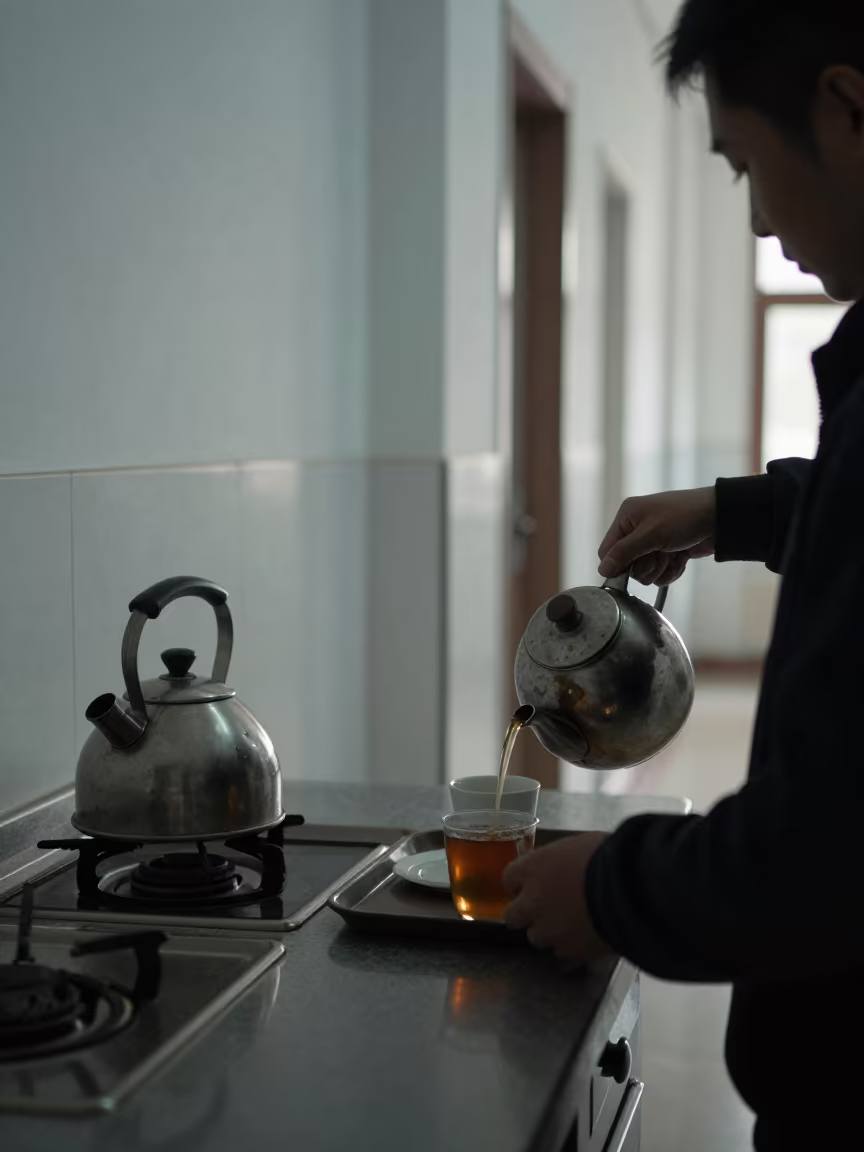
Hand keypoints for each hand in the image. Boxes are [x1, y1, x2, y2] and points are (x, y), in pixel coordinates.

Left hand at [503, 833, 611, 962]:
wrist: (630, 889)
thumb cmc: (607, 857)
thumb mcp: (577, 846)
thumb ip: (559, 862)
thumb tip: (561, 868)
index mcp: (532, 868)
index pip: (509, 878)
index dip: (523, 883)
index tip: (535, 884)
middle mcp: (532, 901)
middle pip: (513, 915)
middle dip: (527, 913)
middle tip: (548, 909)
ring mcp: (548, 929)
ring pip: (536, 936)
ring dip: (550, 931)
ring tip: (574, 924)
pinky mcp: (568, 951)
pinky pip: (562, 951)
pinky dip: (572, 945)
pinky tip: (588, 935)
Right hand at [598, 487, 715, 585]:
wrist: (720, 518)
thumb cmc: (684, 518)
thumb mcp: (650, 534)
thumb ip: (624, 553)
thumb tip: (602, 570)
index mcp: (627, 518)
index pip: (607, 551)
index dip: (618, 564)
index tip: (633, 566)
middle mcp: (637, 530)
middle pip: (627, 565)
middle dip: (645, 566)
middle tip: (659, 554)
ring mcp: (654, 542)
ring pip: (645, 572)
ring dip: (660, 568)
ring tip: (673, 554)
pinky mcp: (668, 552)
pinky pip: (661, 573)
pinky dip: (672, 569)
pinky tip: (681, 558)